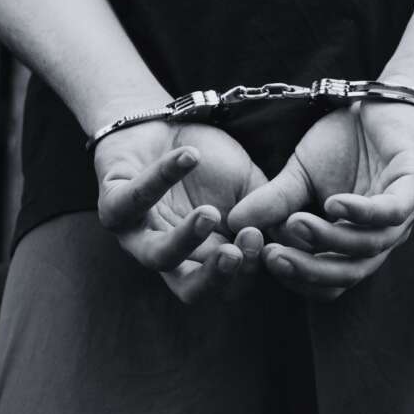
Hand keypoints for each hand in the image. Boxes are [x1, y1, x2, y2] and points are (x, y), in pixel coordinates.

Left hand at [94, 119, 267, 302]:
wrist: (164, 123)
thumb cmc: (210, 161)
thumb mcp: (250, 185)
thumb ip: (271, 209)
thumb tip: (301, 235)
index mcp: (206, 257)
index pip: (230, 283)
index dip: (248, 269)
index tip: (264, 239)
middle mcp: (171, 256)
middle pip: (190, 289)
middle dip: (215, 277)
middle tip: (236, 255)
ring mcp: (139, 235)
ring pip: (157, 256)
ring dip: (186, 240)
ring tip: (210, 215)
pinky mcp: (112, 206)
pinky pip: (133, 200)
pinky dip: (162, 177)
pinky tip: (190, 158)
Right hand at [228, 100, 413, 299]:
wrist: (379, 98)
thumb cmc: (343, 140)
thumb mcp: (299, 173)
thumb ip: (274, 200)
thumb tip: (232, 223)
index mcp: (357, 241)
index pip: (330, 280)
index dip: (298, 278)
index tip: (263, 260)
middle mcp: (382, 236)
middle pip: (349, 274)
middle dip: (309, 270)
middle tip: (272, 257)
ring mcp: (403, 213)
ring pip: (368, 246)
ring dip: (328, 239)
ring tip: (295, 223)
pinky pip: (390, 211)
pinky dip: (360, 212)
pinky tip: (332, 204)